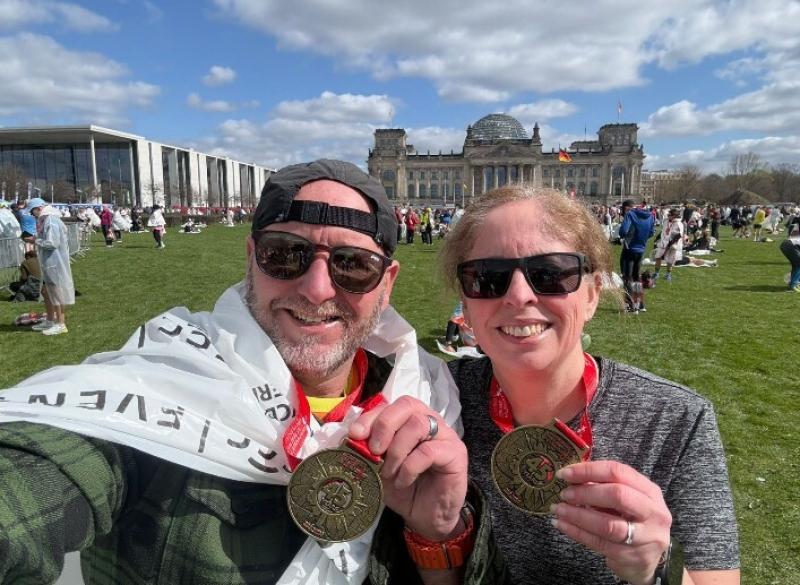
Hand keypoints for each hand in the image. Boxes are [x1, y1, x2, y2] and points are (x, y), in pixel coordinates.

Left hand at [349, 396, 467, 541]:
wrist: (425, 518)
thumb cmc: (403, 488)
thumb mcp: (378, 466)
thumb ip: (368, 449)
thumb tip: (350, 437)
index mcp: (410, 419)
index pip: (391, 404)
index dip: (371, 416)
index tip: (355, 435)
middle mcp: (430, 421)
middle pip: (407, 404)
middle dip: (384, 426)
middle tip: (374, 451)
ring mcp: (446, 435)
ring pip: (418, 425)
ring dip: (397, 450)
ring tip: (389, 472)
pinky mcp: (456, 453)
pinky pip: (428, 451)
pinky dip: (409, 467)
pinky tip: (403, 481)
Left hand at [550, 460, 671, 584]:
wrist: (648, 560)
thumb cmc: (632, 521)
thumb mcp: (627, 499)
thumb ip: (605, 486)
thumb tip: (571, 475)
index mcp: (650, 491)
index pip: (619, 472)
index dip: (589, 470)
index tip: (565, 473)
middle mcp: (654, 513)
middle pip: (617, 495)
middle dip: (585, 493)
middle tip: (564, 494)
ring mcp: (646, 538)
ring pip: (607, 524)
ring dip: (577, 515)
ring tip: (558, 509)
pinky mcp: (632, 557)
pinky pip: (599, 543)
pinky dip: (577, 532)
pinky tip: (562, 525)